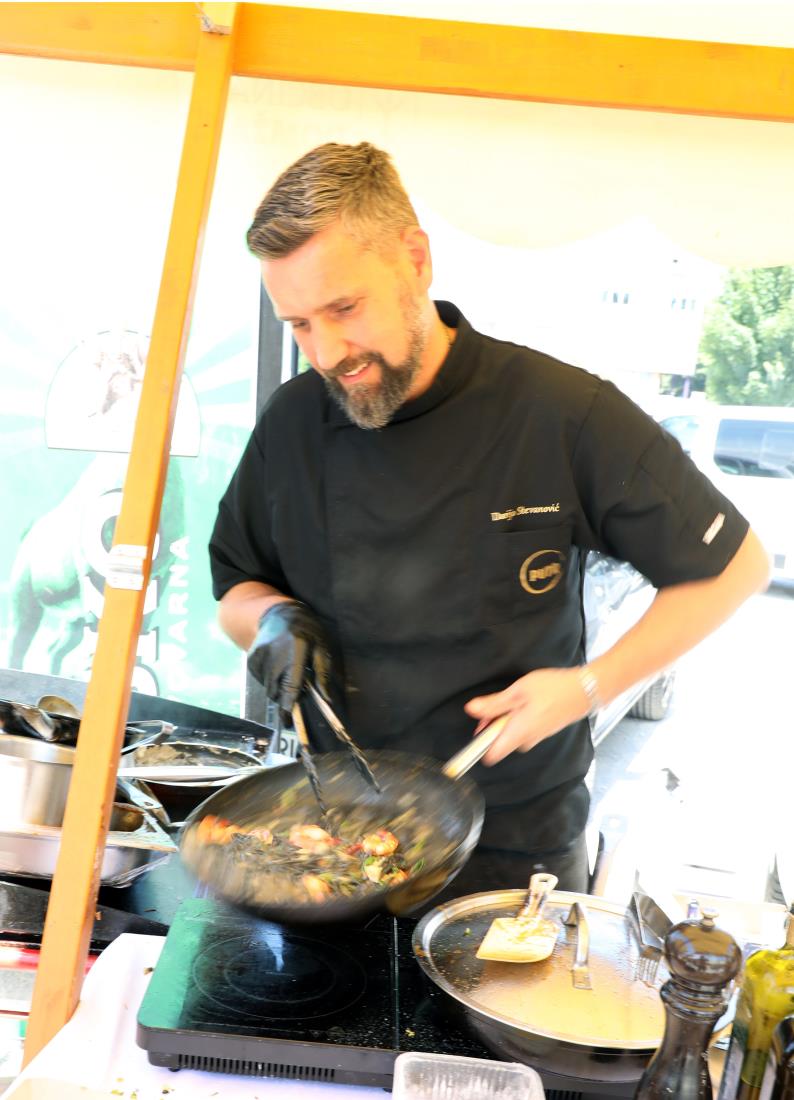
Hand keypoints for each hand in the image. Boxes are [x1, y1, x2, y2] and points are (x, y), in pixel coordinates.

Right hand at [246, 601, 331, 723]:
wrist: (278, 614)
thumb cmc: (306, 630)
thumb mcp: (321, 647)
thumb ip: (323, 672)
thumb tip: (326, 698)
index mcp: (295, 650)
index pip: (290, 685)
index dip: (288, 705)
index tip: (287, 721)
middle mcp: (273, 655)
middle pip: (277, 690)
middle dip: (286, 696)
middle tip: (296, 688)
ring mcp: (259, 657)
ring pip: (268, 687)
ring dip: (279, 687)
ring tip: (287, 671)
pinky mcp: (250, 659)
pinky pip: (261, 679)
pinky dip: (270, 679)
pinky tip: (277, 666)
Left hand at [465, 667, 591, 765]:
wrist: (585, 691)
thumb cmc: (552, 689)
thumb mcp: (518, 691)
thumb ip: (494, 704)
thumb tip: (471, 710)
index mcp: (517, 734)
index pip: (489, 756)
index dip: (479, 743)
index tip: (480, 726)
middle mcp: (525, 742)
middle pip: (498, 743)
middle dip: (493, 724)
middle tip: (502, 702)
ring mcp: (535, 739)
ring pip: (509, 735)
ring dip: (506, 719)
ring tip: (518, 699)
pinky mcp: (542, 733)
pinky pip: (521, 731)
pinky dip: (518, 718)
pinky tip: (528, 703)